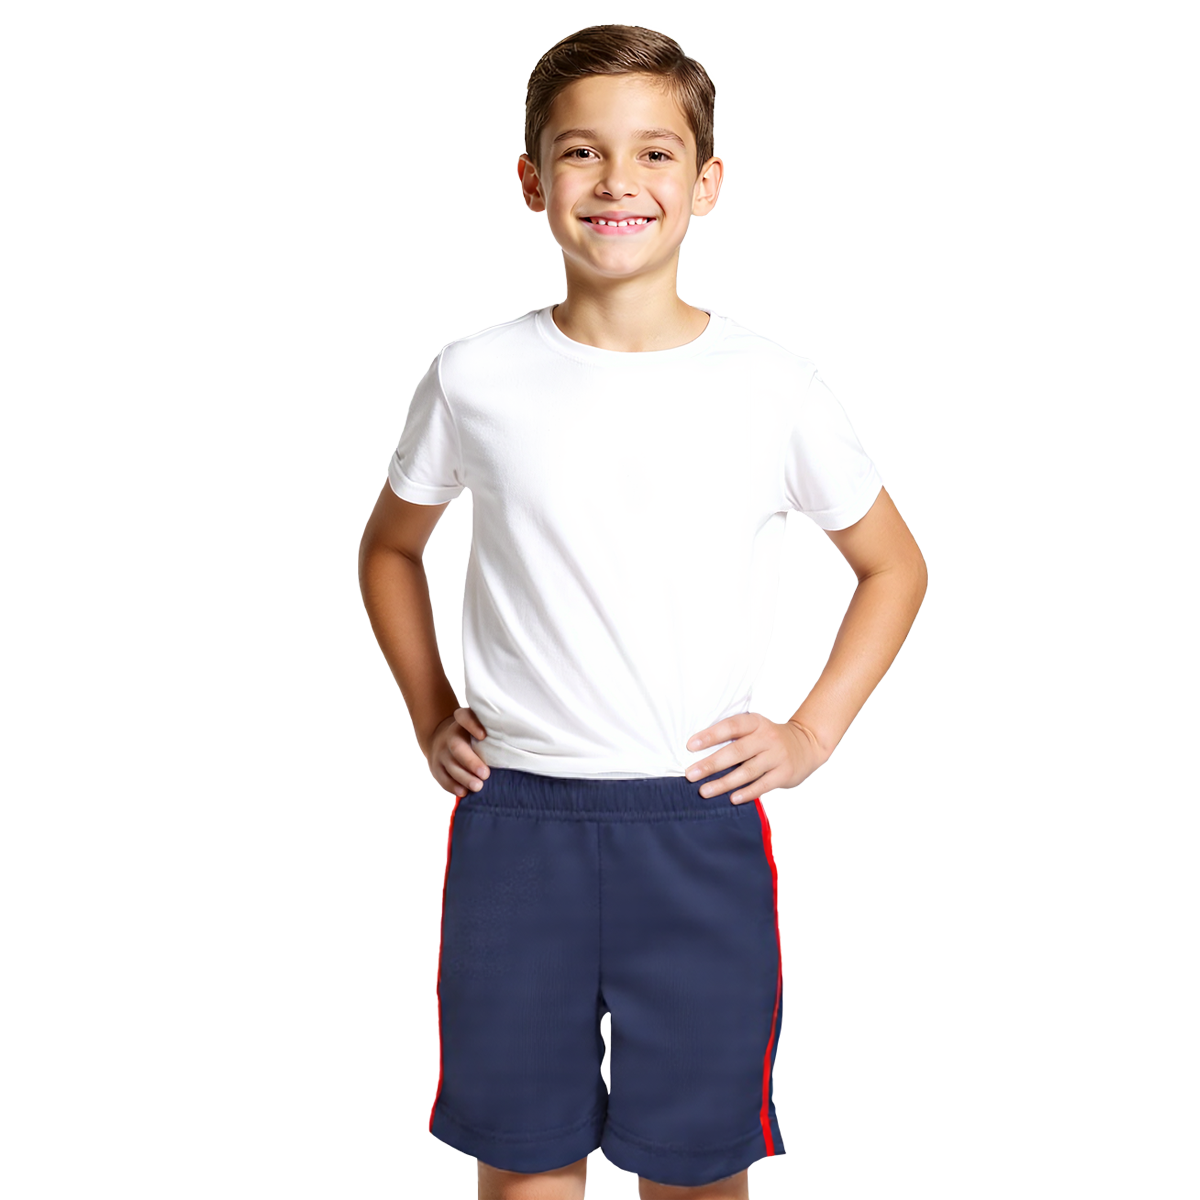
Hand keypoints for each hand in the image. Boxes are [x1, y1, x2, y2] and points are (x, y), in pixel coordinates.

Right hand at [428, 706, 489, 797]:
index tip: (484, 736)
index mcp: (461, 722)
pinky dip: (452, 786)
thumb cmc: (470, 735)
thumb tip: (516, 743)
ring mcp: (441, 752)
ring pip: (450, 765)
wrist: (441, 739)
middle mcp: (450, 735)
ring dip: (464, 777)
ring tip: (478, 786)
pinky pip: (442, 777)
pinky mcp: (436, 767)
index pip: (463, 716)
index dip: (472, 724)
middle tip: (485, 774)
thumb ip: (492, 729)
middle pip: (456, 746)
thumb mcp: (478, 725)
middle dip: (471, 762)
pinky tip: (463, 792)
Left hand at [685, 712, 823, 803]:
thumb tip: (699, 753)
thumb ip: (734, 737)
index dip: (710, 735)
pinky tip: (732, 799)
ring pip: (747, 771)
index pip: (731, 726)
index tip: (690, 746)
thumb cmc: (768, 739)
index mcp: (756, 723)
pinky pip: (762, 785)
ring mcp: (777, 756)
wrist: (806, 745)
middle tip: (691, 774)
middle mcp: (767, 738)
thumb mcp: (755, 729)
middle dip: (711, 764)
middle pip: (736, 751)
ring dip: (724, 783)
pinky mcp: (785, 773)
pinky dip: (746, 792)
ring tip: (704, 791)